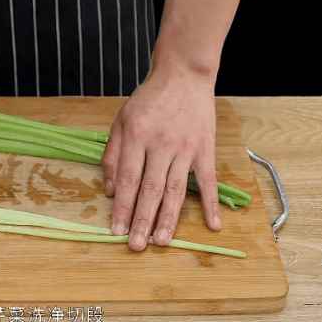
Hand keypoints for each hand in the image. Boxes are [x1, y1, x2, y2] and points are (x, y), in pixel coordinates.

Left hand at [102, 59, 221, 250]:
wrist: (184, 75)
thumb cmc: (148, 100)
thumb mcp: (120, 120)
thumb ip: (111, 154)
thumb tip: (108, 190)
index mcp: (136, 136)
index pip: (127, 179)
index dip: (121, 207)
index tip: (116, 230)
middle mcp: (160, 144)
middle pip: (150, 189)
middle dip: (142, 220)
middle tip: (136, 246)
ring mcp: (185, 148)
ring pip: (175, 189)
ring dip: (168, 218)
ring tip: (162, 242)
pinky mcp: (205, 149)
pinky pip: (209, 181)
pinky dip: (211, 204)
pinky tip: (213, 225)